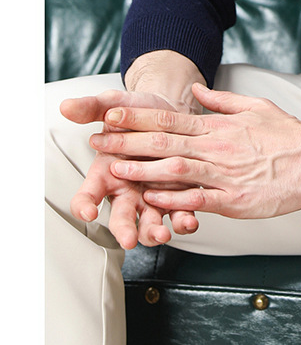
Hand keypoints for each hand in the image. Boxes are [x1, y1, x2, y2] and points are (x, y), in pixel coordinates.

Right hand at [60, 89, 200, 248]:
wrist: (169, 110)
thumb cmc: (136, 113)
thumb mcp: (113, 105)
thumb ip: (91, 108)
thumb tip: (67, 106)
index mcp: (106, 173)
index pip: (88, 195)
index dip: (84, 204)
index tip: (87, 210)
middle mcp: (127, 190)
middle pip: (120, 217)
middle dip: (124, 230)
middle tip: (129, 239)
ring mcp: (152, 195)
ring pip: (150, 222)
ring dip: (155, 231)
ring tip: (162, 234)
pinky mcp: (177, 195)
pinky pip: (179, 212)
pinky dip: (184, 219)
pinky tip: (190, 220)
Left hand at [87, 83, 300, 220]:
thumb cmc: (288, 134)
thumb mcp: (254, 106)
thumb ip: (221, 100)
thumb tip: (195, 90)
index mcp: (218, 126)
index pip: (169, 117)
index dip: (137, 116)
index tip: (110, 113)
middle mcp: (216, 148)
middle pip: (163, 142)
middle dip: (126, 142)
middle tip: (97, 142)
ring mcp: (224, 175)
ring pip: (174, 170)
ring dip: (140, 171)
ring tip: (113, 171)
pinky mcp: (234, 201)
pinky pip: (197, 200)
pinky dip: (172, 200)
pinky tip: (150, 200)